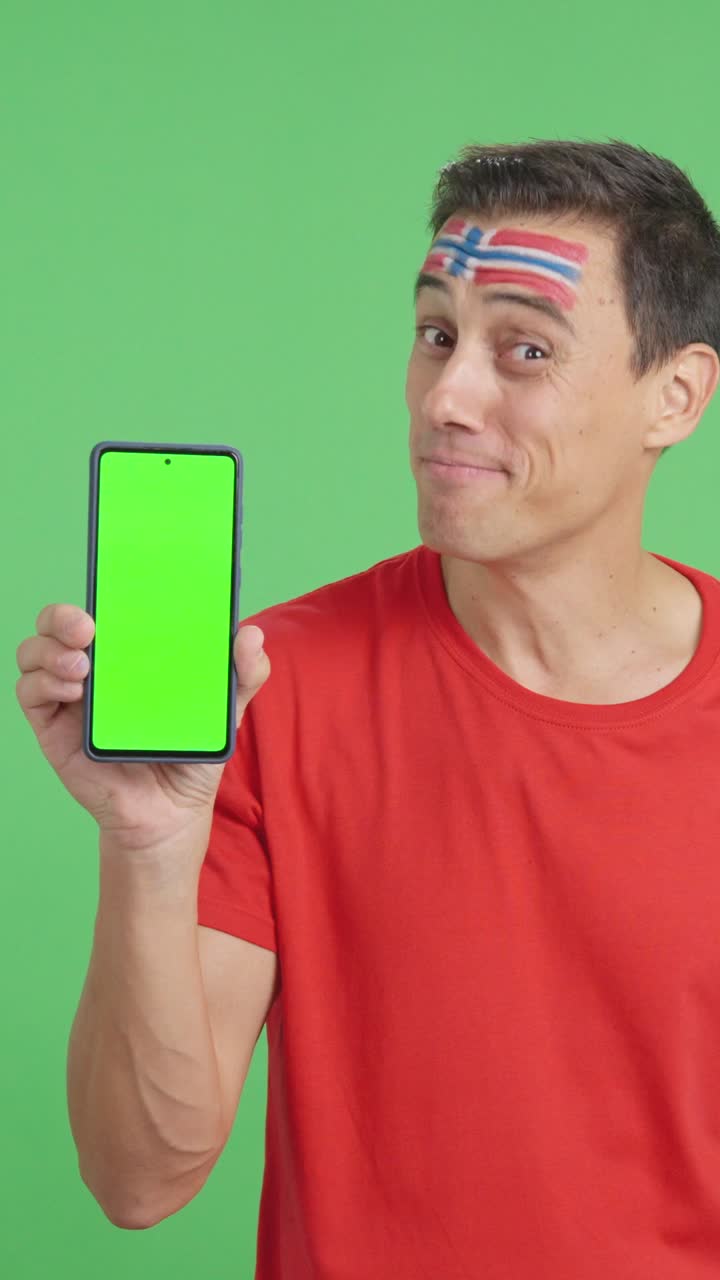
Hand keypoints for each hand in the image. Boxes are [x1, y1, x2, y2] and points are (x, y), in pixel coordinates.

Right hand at [15, 604, 270, 853]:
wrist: (171, 813)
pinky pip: (31, 693)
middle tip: (87, 625)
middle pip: (59, 622)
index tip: (112, 580)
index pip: (106, 607)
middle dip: (64, 614)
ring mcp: (70, 695)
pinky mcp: (53, 726)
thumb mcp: (225, 712)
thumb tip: (251, 635)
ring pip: (35, 651)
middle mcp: (95, 666)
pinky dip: (43, 682)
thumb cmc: (191, 753)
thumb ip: (243, 675)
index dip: (101, 587)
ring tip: (83, 665)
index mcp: (130, 652)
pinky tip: (73, 690)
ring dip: (50, 648)